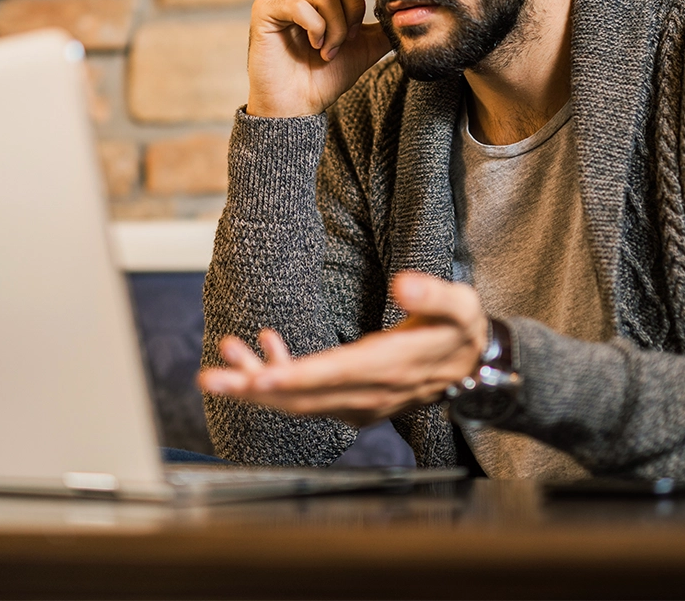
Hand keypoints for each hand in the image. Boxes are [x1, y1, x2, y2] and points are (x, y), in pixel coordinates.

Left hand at [198, 273, 488, 426]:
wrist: (472, 367)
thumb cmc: (460, 330)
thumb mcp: (459, 305)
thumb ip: (432, 294)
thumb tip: (404, 283)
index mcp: (390, 365)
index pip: (336, 376)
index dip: (298, 377)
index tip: (262, 377)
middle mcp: (368, 392)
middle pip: (303, 396)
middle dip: (254, 388)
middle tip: (211, 377)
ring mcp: (358, 402)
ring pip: (298, 400)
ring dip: (257, 381)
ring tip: (224, 355)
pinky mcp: (352, 400)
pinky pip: (308, 396)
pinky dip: (280, 376)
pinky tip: (264, 347)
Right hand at [246, 0, 390, 117]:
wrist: (298, 106)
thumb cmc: (324, 77)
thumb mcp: (363, 48)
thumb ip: (381, 26)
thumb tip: (408, 10)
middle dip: (351, 13)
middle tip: (340, 42)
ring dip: (335, 29)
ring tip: (325, 49)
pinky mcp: (265, 7)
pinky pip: (304, 5)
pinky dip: (317, 29)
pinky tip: (313, 46)